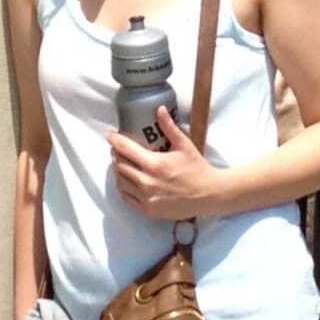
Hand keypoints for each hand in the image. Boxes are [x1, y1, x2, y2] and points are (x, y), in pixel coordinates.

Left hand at [107, 107, 229, 220]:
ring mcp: (146, 198)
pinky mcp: (148, 210)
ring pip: (121, 182)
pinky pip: (127, 198)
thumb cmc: (197, 168)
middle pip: (120, 165)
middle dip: (116, 154)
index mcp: (155, 164)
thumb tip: (159, 109)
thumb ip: (169, 127)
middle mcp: (147, 182)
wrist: (209, 195)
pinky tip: (125, 180)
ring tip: (121, 162)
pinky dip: (123, 187)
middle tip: (117, 148)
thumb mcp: (184, 145)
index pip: (126, 149)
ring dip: (118, 170)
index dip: (115, 140)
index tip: (110, 135)